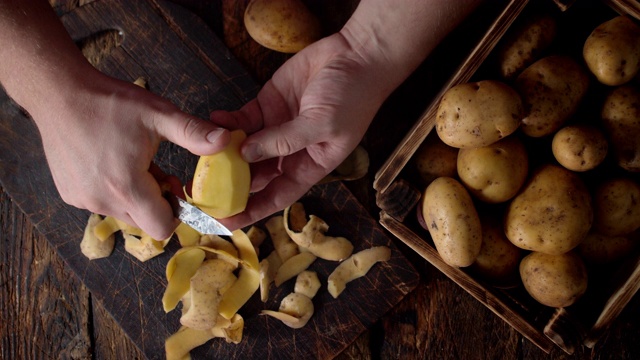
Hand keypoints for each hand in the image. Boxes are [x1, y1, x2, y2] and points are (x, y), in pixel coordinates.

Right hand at [36, 69, 229, 239]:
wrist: (59, 93)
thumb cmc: (111, 103)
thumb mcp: (158, 114)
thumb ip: (193, 132)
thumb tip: (227, 140)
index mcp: (127, 186)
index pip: (162, 228)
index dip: (176, 212)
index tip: (176, 186)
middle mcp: (102, 201)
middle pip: (145, 223)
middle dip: (158, 204)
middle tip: (158, 171)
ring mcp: (82, 200)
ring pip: (124, 214)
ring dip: (136, 197)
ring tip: (134, 164)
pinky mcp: (69, 195)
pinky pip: (102, 205)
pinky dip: (114, 192)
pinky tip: (111, 164)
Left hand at [209, 33, 388, 229]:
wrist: (357, 56)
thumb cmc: (351, 97)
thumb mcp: (321, 124)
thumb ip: (284, 141)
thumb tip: (245, 154)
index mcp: (310, 165)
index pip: (276, 196)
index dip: (252, 210)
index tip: (226, 223)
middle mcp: (291, 151)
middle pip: (255, 175)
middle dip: (230, 183)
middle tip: (202, 189)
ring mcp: (277, 127)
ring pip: (244, 148)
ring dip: (225, 152)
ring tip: (202, 155)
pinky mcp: (267, 105)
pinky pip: (242, 119)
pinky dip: (228, 122)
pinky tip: (214, 121)